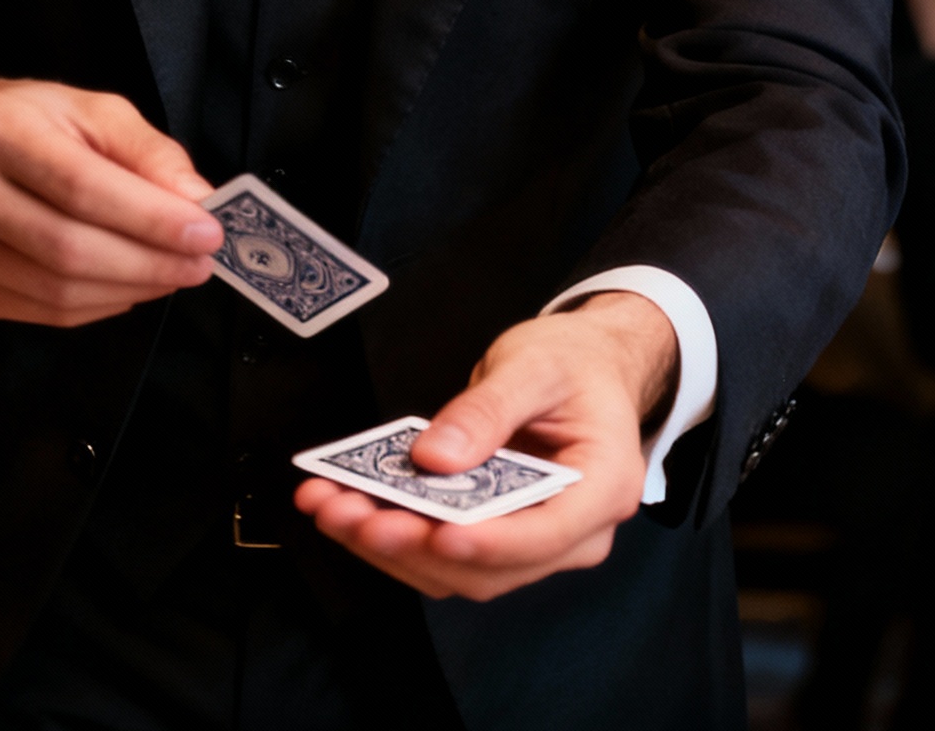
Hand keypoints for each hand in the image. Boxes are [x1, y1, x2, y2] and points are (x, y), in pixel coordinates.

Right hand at [0, 75, 222, 325]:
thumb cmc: (25, 121)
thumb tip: (196, 199)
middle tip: (201, 263)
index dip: (150, 217)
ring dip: (130, 289)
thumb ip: (145, 150)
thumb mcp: (88, 108)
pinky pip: (42, 311)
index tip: (207, 232)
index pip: (82, 186)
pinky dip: (98, 306)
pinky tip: (129, 287)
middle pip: (68, 247)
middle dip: (149, 261)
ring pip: (56, 290)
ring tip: (174, 274)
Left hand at [293, 291, 676, 600]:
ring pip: (458, 571)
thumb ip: (488, 410)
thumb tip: (432, 458)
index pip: (545, 534)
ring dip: (389, 546)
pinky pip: (444, 554)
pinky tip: (347, 506)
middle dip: (413, 544)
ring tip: (330, 505)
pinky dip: (394, 535)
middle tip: (349, 512)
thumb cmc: (573, 363)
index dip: (488, 542)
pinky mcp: (498, 540)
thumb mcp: (534, 365)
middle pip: (490, 566)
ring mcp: (535, 544)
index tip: (432, 531)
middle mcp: (576, 535)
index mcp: (604, 487)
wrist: (587, 367)